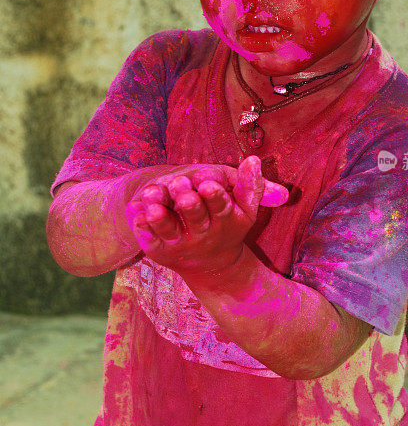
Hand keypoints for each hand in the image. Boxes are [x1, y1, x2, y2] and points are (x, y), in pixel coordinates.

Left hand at [125, 157, 288, 274]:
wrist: (211, 266)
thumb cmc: (226, 222)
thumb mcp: (244, 207)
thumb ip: (251, 184)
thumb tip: (255, 159)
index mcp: (224, 219)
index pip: (221, 207)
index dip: (214, 195)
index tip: (207, 182)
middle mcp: (202, 232)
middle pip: (195, 217)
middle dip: (188, 202)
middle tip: (179, 182)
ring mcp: (179, 242)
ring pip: (167, 228)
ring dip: (159, 214)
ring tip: (151, 195)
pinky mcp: (159, 249)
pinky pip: (148, 237)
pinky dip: (140, 224)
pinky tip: (134, 208)